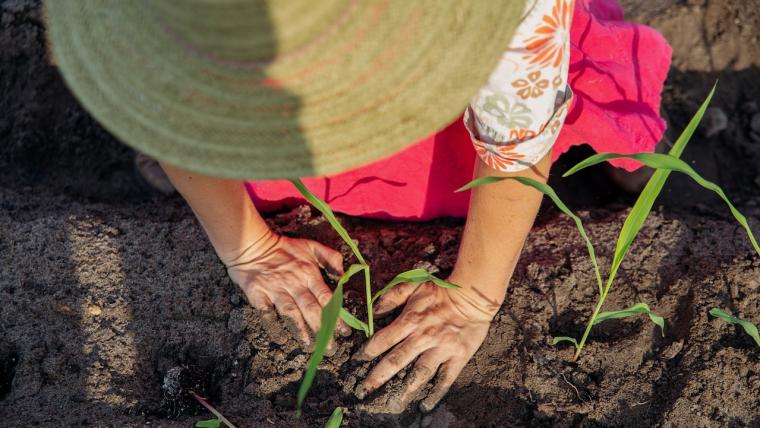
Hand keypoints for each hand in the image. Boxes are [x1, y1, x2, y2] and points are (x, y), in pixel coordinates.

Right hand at [226, 229, 349, 349]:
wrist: (251, 244)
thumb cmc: (283, 247)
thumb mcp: (310, 246)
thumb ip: (330, 257)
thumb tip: (343, 274)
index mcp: (309, 272)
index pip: (326, 298)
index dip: (337, 316)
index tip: (345, 332)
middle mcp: (294, 283)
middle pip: (311, 309)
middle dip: (323, 329)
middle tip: (331, 348)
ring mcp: (275, 289)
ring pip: (291, 313)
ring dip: (301, 331)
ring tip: (309, 346)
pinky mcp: (257, 293)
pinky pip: (266, 313)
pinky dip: (273, 327)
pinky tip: (280, 338)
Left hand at [353, 279, 500, 412]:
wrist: (473, 295)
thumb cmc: (442, 290)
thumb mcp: (414, 284)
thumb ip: (392, 296)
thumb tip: (373, 312)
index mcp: (410, 320)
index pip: (384, 339)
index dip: (368, 351)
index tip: (357, 361)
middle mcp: (423, 337)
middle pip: (396, 361)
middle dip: (377, 377)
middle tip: (363, 390)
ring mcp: (441, 349)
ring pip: (419, 373)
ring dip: (404, 390)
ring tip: (392, 403)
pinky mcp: (458, 357)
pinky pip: (445, 379)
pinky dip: (435, 394)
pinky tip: (425, 406)